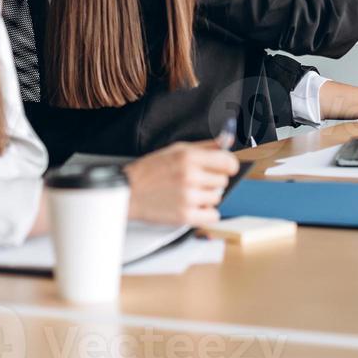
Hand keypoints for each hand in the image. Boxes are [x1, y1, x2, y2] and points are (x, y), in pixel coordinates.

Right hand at [124, 141, 239, 226]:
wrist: (128, 191)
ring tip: (190, 193)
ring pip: (218, 198)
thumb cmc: (150, 170)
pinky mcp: (185, 216)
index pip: (228, 161)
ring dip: (207, 197)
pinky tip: (194, 206)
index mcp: (189, 157)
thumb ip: (204, 146)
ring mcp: (188, 197)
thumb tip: (228, 141)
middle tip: (197, 181)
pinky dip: (206, 213)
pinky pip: (213, 216)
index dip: (229, 165)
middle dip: (213, 181)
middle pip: (223, 181)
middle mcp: (190, 176)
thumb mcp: (176, 150)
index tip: (225, 168)